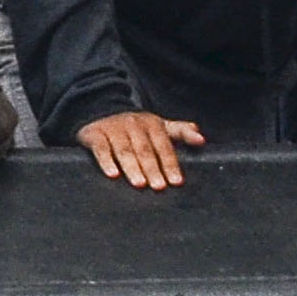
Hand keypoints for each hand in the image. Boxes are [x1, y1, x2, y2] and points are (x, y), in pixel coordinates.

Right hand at [75, 111, 201, 190]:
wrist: (100, 109)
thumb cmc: (136, 126)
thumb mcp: (160, 125)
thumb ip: (182, 131)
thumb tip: (201, 138)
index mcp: (152, 125)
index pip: (163, 146)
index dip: (170, 164)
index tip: (176, 181)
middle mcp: (133, 125)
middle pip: (144, 150)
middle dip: (152, 168)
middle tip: (158, 186)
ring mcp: (114, 129)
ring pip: (124, 149)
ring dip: (132, 167)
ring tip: (139, 184)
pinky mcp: (95, 134)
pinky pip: (101, 148)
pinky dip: (106, 161)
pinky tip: (112, 174)